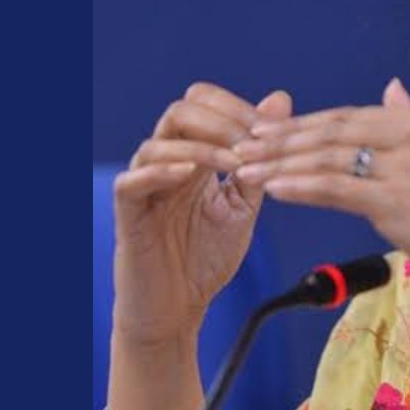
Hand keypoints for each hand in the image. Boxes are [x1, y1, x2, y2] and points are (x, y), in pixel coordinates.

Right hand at [111, 82, 291, 344]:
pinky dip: (160, 171)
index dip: (236, 107)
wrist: (178, 309)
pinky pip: (132, 181)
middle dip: (222, 120)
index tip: (271, 127)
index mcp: (193, 157)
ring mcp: (144, 187)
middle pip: (181, 112)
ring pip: (157, 143)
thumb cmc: (208, 258)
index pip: (204, 105)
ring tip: (235, 164)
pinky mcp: (128, 214)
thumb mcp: (245, 202)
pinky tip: (190, 175)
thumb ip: (261, 157)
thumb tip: (281, 100)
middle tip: (254, 141)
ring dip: (202, 148)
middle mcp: (166, 164)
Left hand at [234, 78, 409, 312]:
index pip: (348, 116)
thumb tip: (392, 87)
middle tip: (242, 146)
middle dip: (282, 139)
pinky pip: (337, 189)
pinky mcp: (397, 201)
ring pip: (328, 158)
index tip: (266, 132)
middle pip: (332, 131)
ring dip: (280, 164)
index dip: (303, 124)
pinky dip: (301, 186)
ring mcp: (405, 167)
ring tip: (246, 171)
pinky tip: (274, 189)